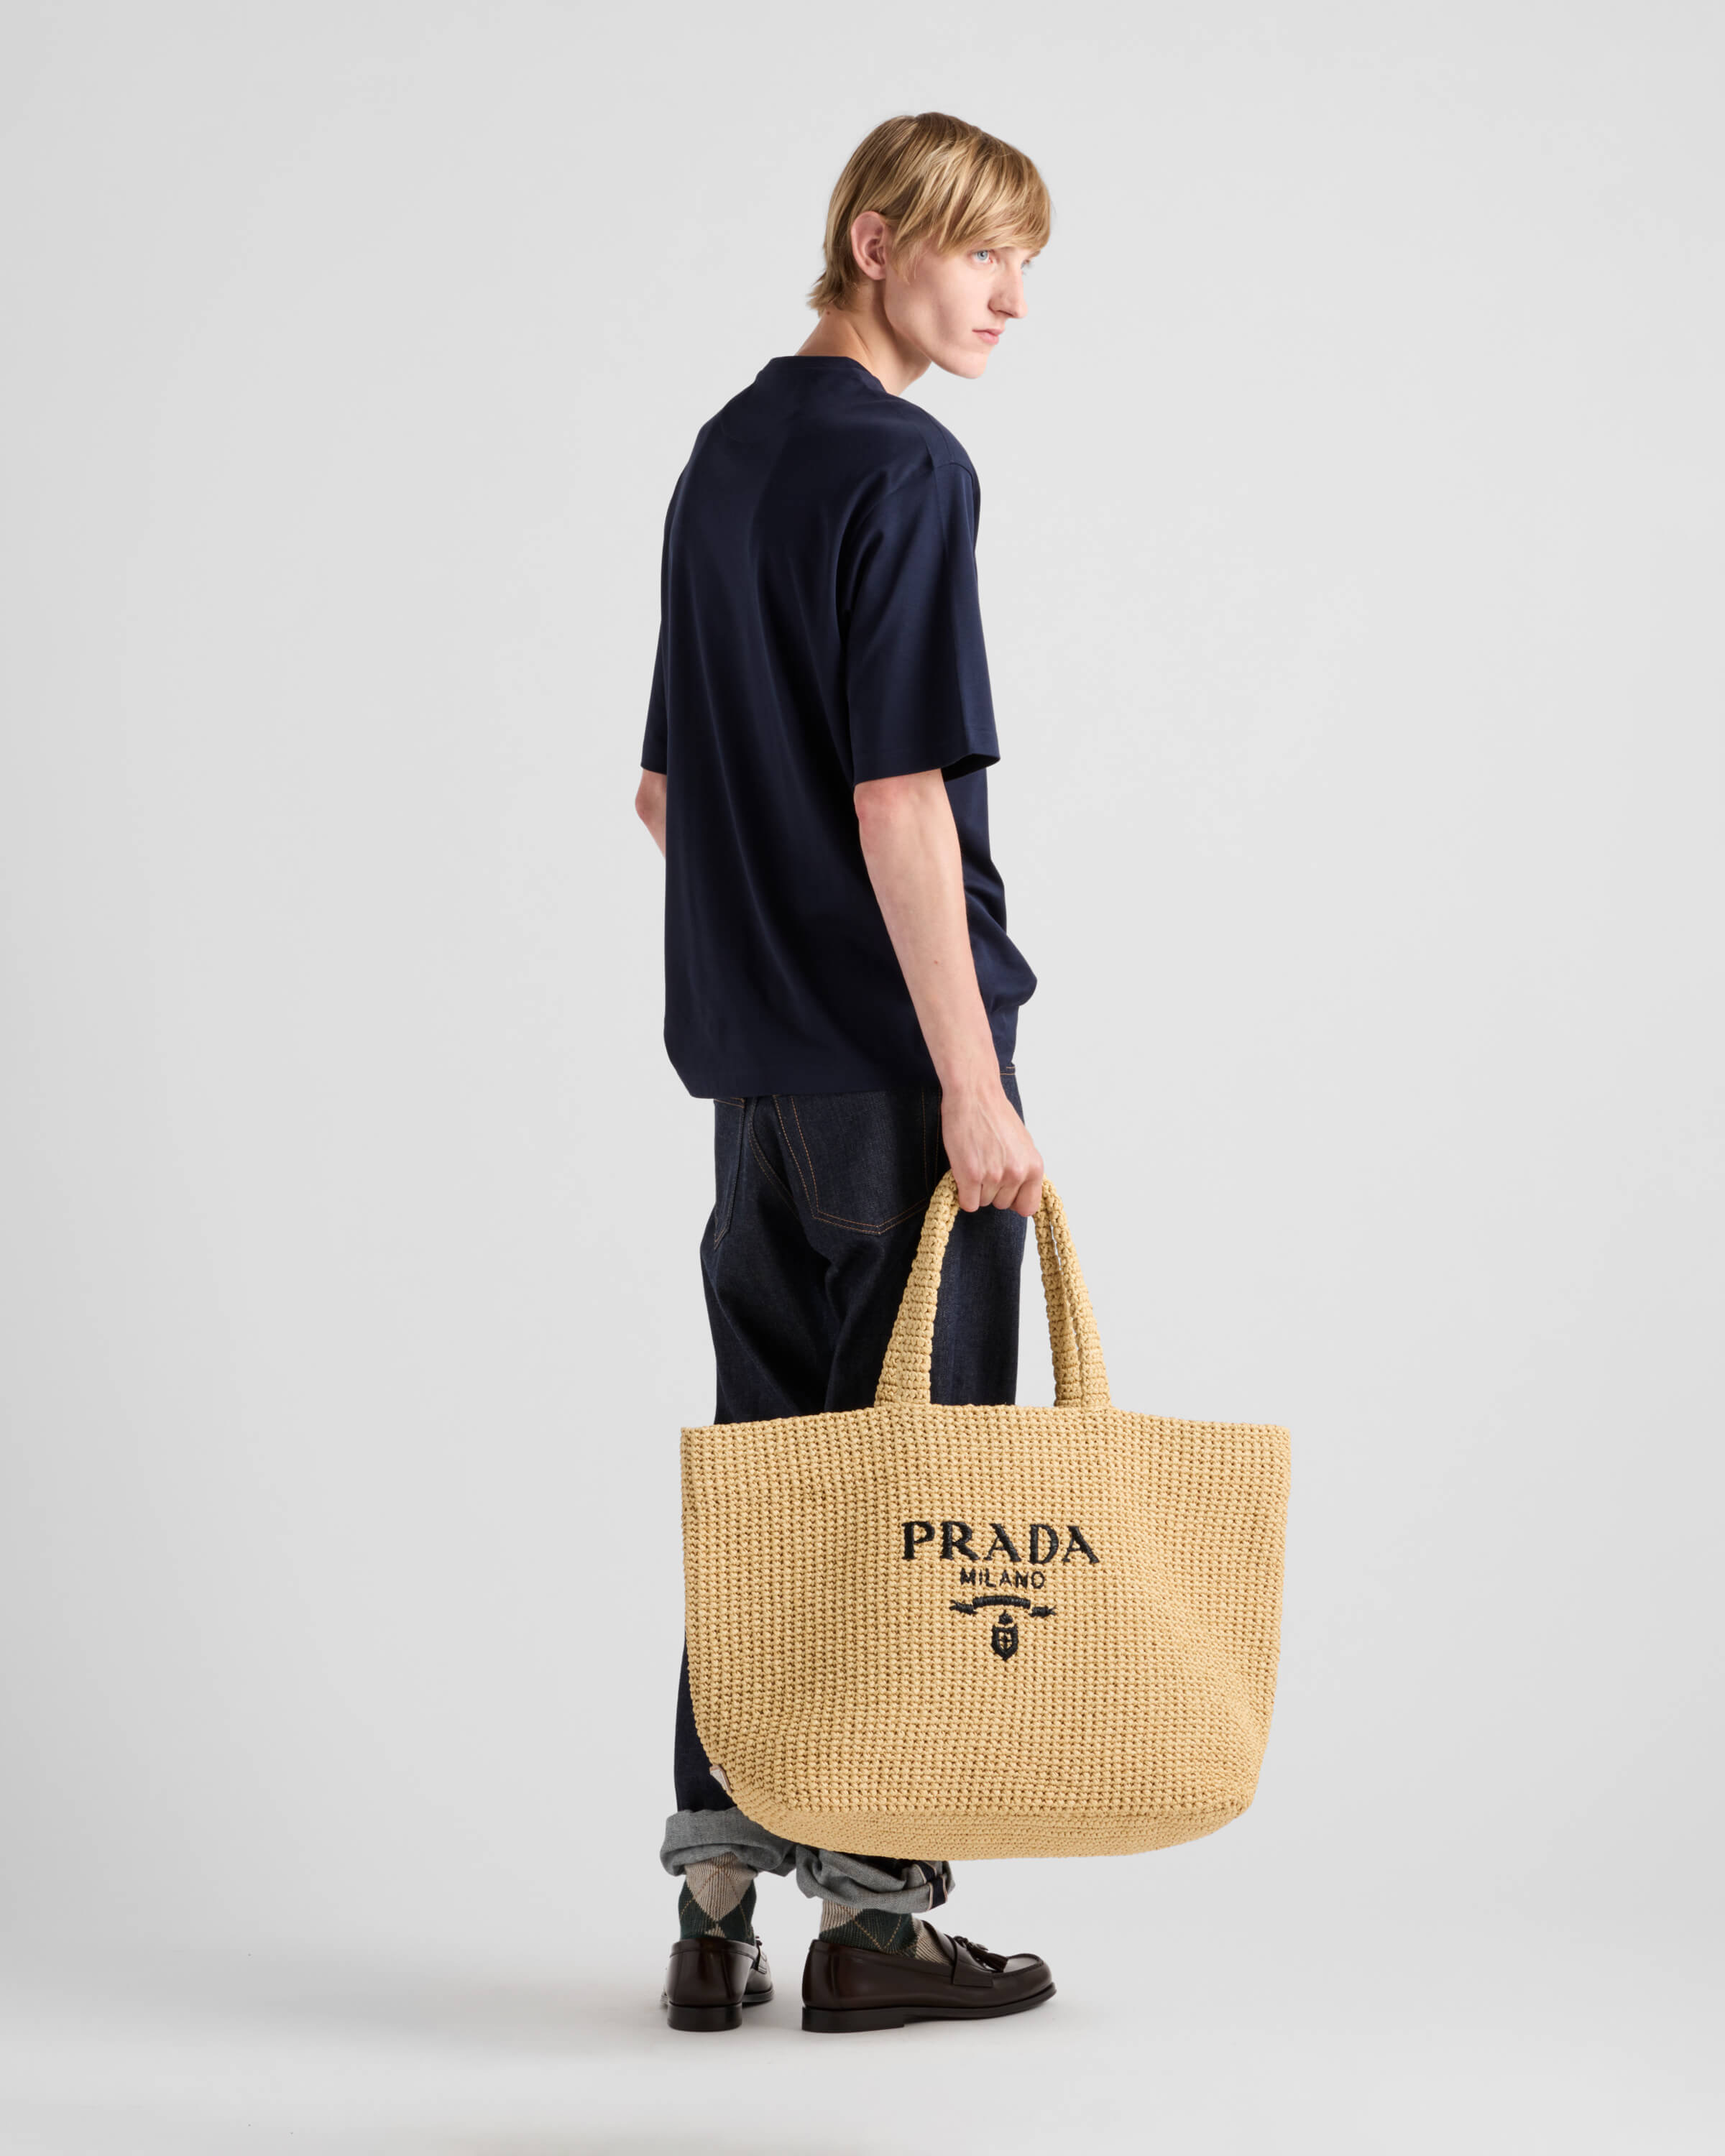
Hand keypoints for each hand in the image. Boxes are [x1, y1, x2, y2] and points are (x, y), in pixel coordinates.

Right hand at [939, 1081, 1043, 1216]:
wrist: (974, 1094)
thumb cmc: (995, 1113)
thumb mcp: (1022, 1143)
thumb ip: (1023, 1168)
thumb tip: (1019, 1190)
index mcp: (1034, 1167)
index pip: (1028, 1207)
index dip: (1014, 1201)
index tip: (1005, 1192)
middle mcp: (1017, 1174)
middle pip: (1002, 1204)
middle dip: (992, 1190)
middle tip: (984, 1165)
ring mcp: (994, 1176)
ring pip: (983, 1202)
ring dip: (976, 1188)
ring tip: (974, 1161)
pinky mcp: (970, 1175)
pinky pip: (968, 1203)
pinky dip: (963, 1193)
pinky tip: (963, 1173)